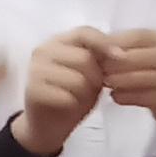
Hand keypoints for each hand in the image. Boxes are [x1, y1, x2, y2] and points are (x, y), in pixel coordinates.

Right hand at [12, 31, 112, 156]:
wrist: (48, 124)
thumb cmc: (73, 95)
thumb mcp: (91, 73)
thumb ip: (100, 59)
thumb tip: (120, 54)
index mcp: (58, 41)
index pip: (84, 32)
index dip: (105, 43)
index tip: (121, 57)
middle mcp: (43, 50)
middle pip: (84, 58)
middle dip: (97, 77)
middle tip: (94, 88)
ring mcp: (35, 70)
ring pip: (78, 79)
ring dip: (86, 93)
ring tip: (80, 97)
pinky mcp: (33, 91)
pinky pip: (67, 97)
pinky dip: (74, 104)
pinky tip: (69, 106)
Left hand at [102, 30, 155, 132]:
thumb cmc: (155, 74)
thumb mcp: (141, 54)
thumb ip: (120, 48)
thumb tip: (93, 46)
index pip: (132, 37)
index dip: (110, 45)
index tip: (94, 53)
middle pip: (131, 57)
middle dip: (110, 65)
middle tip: (96, 71)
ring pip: (136, 77)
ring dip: (116, 82)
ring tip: (105, 84)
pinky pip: (141, 97)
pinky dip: (124, 97)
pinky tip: (116, 97)